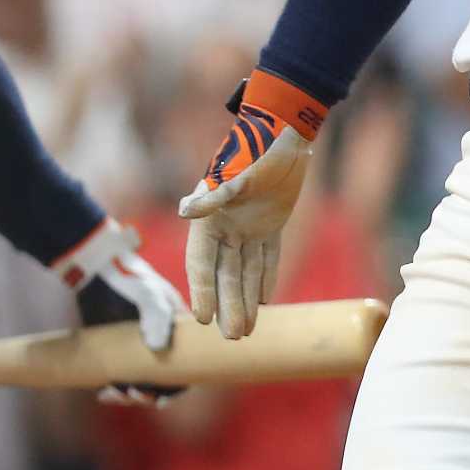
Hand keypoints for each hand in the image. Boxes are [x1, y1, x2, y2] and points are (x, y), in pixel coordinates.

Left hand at [51, 218, 185, 404]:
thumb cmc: (127, 279)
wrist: (94, 271)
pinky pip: (118, 378)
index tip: (160, 400)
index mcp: (176, 331)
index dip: (176, 389)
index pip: (186, 367)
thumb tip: (159, 348)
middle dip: (148, 394)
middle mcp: (160, 343)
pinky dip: (113, 389)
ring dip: (128, 395)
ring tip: (113, 394)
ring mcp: (137, 349)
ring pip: (138, 383)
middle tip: (133, 394)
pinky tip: (102, 393)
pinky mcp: (116, 351)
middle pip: (161, 382)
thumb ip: (157, 316)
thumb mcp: (147, 294)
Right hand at [178, 71, 325, 338]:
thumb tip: (185, 212)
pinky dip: (265, 278)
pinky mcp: (270, 224)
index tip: (201, 320)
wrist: (284, 131)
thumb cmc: (256, 149)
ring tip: (246, 332)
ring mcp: (247, 226)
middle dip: (228, 306)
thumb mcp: (237, 174)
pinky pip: (266, 258)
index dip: (201, 291)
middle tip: (233, 338)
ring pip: (244, 271)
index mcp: (209, 216)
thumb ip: (213, 195)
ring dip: (245, 300)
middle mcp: (225, 225)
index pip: (201, 263)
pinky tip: (264, 301)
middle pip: (224, 274)